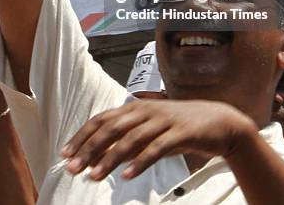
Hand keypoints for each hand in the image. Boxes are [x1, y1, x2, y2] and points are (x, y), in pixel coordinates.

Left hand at [62, 99, 256, 180]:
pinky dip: (140, 162)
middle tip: (72, 168)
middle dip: (89, 149)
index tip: (65, 153)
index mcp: (134, 107)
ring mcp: (162, 120)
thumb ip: (125, 141)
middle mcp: (145, 110)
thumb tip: (96, 157)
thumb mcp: (149, 131)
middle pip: (111, 129)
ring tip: (94, 176)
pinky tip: (127, 176)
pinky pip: (156, 148)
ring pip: (130, 139)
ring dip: (110, 159)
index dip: (82, 136)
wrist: (218, 121)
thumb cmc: (178, 127)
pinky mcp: (179, 133)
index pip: (101, 120)